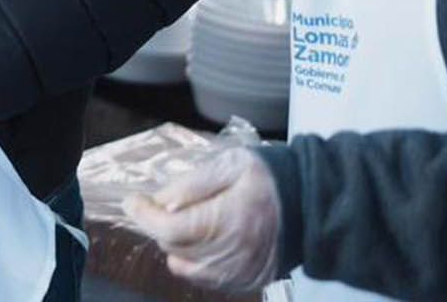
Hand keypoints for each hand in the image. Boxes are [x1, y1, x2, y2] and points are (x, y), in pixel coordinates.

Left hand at [124, 146, 282, 291]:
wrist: (312, 205)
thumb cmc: (271, 179)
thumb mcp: (232, 165)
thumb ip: (193, 183)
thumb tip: (161, 200)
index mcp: (227, 221)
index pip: (168, 229)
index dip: (144, 215)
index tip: (134, 201)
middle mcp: (231, 254)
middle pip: (173, 247)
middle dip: (161, 225)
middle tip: (165, 205)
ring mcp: (238, 272)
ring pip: (184, 265)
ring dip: (176, 244)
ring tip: (188, 221)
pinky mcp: (246, 281)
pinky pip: (204, 278)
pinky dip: (194, 261)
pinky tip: (203, 241)